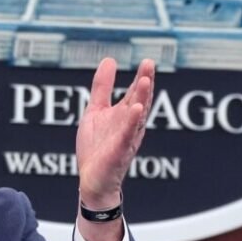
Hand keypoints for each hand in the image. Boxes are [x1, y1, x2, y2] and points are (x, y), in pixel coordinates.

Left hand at [76, 58, 154, 209]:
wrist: (91, 180)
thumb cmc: (97, 147)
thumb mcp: (96, 111)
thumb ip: (102, 87)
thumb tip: (110, 59)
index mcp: (125, 115)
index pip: (135, 93)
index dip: (142, 78)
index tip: (147, 61)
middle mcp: (129, 125)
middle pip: (140, 101)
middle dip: (145, 84)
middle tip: (149, 64)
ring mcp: (126, 139)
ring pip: (137, 117)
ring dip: (142, 99)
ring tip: (145, 81)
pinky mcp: (118, 152)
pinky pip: (127, 136)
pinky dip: (132, 123)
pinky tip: (136, 110)